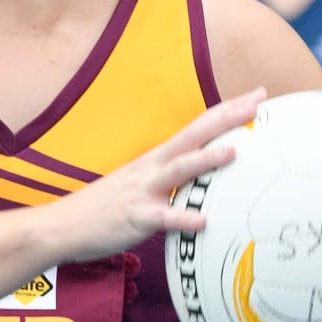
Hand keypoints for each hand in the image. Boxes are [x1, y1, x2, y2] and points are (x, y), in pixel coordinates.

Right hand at [41, 88, 264, 261]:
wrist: (63, 225)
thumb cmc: (107, 207)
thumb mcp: (142, 183)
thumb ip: (171, 177)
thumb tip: (204, 176)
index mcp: (156, 158)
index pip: (197, 126)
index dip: (227, 110)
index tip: (258, 96)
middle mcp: (151, 167)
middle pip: (193, 135)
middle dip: (226, 118)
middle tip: (257, 103)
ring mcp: (143, 190)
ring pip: (177, 170)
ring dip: (204, 159)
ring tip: (233, 151)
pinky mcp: (135, 216)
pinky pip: (162, 218)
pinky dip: (182, 218)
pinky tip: (203, 221)